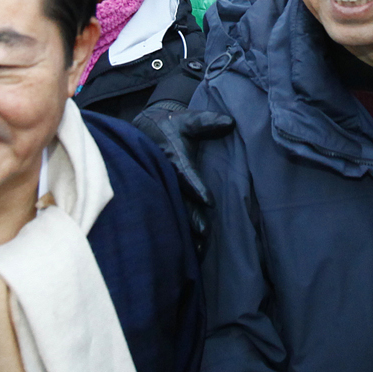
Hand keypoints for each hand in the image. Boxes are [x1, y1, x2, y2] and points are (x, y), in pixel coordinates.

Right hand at [133, 100, 234, 239]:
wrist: (142, 131)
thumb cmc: (169, 126)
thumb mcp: (187, 120)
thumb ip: (207, 123)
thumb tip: (230, 123)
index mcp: (172, 158)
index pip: (185, 175)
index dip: (196, 187)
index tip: (208, 201)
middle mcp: (165, 176)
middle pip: (179, 200)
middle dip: (192, 218)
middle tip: (204, 234)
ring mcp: (161, 189)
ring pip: (173, 213)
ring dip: (185, 231)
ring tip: (198, 249)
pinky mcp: (161, 197)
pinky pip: (169, 216)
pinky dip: (179, 233)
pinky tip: (189, 251)